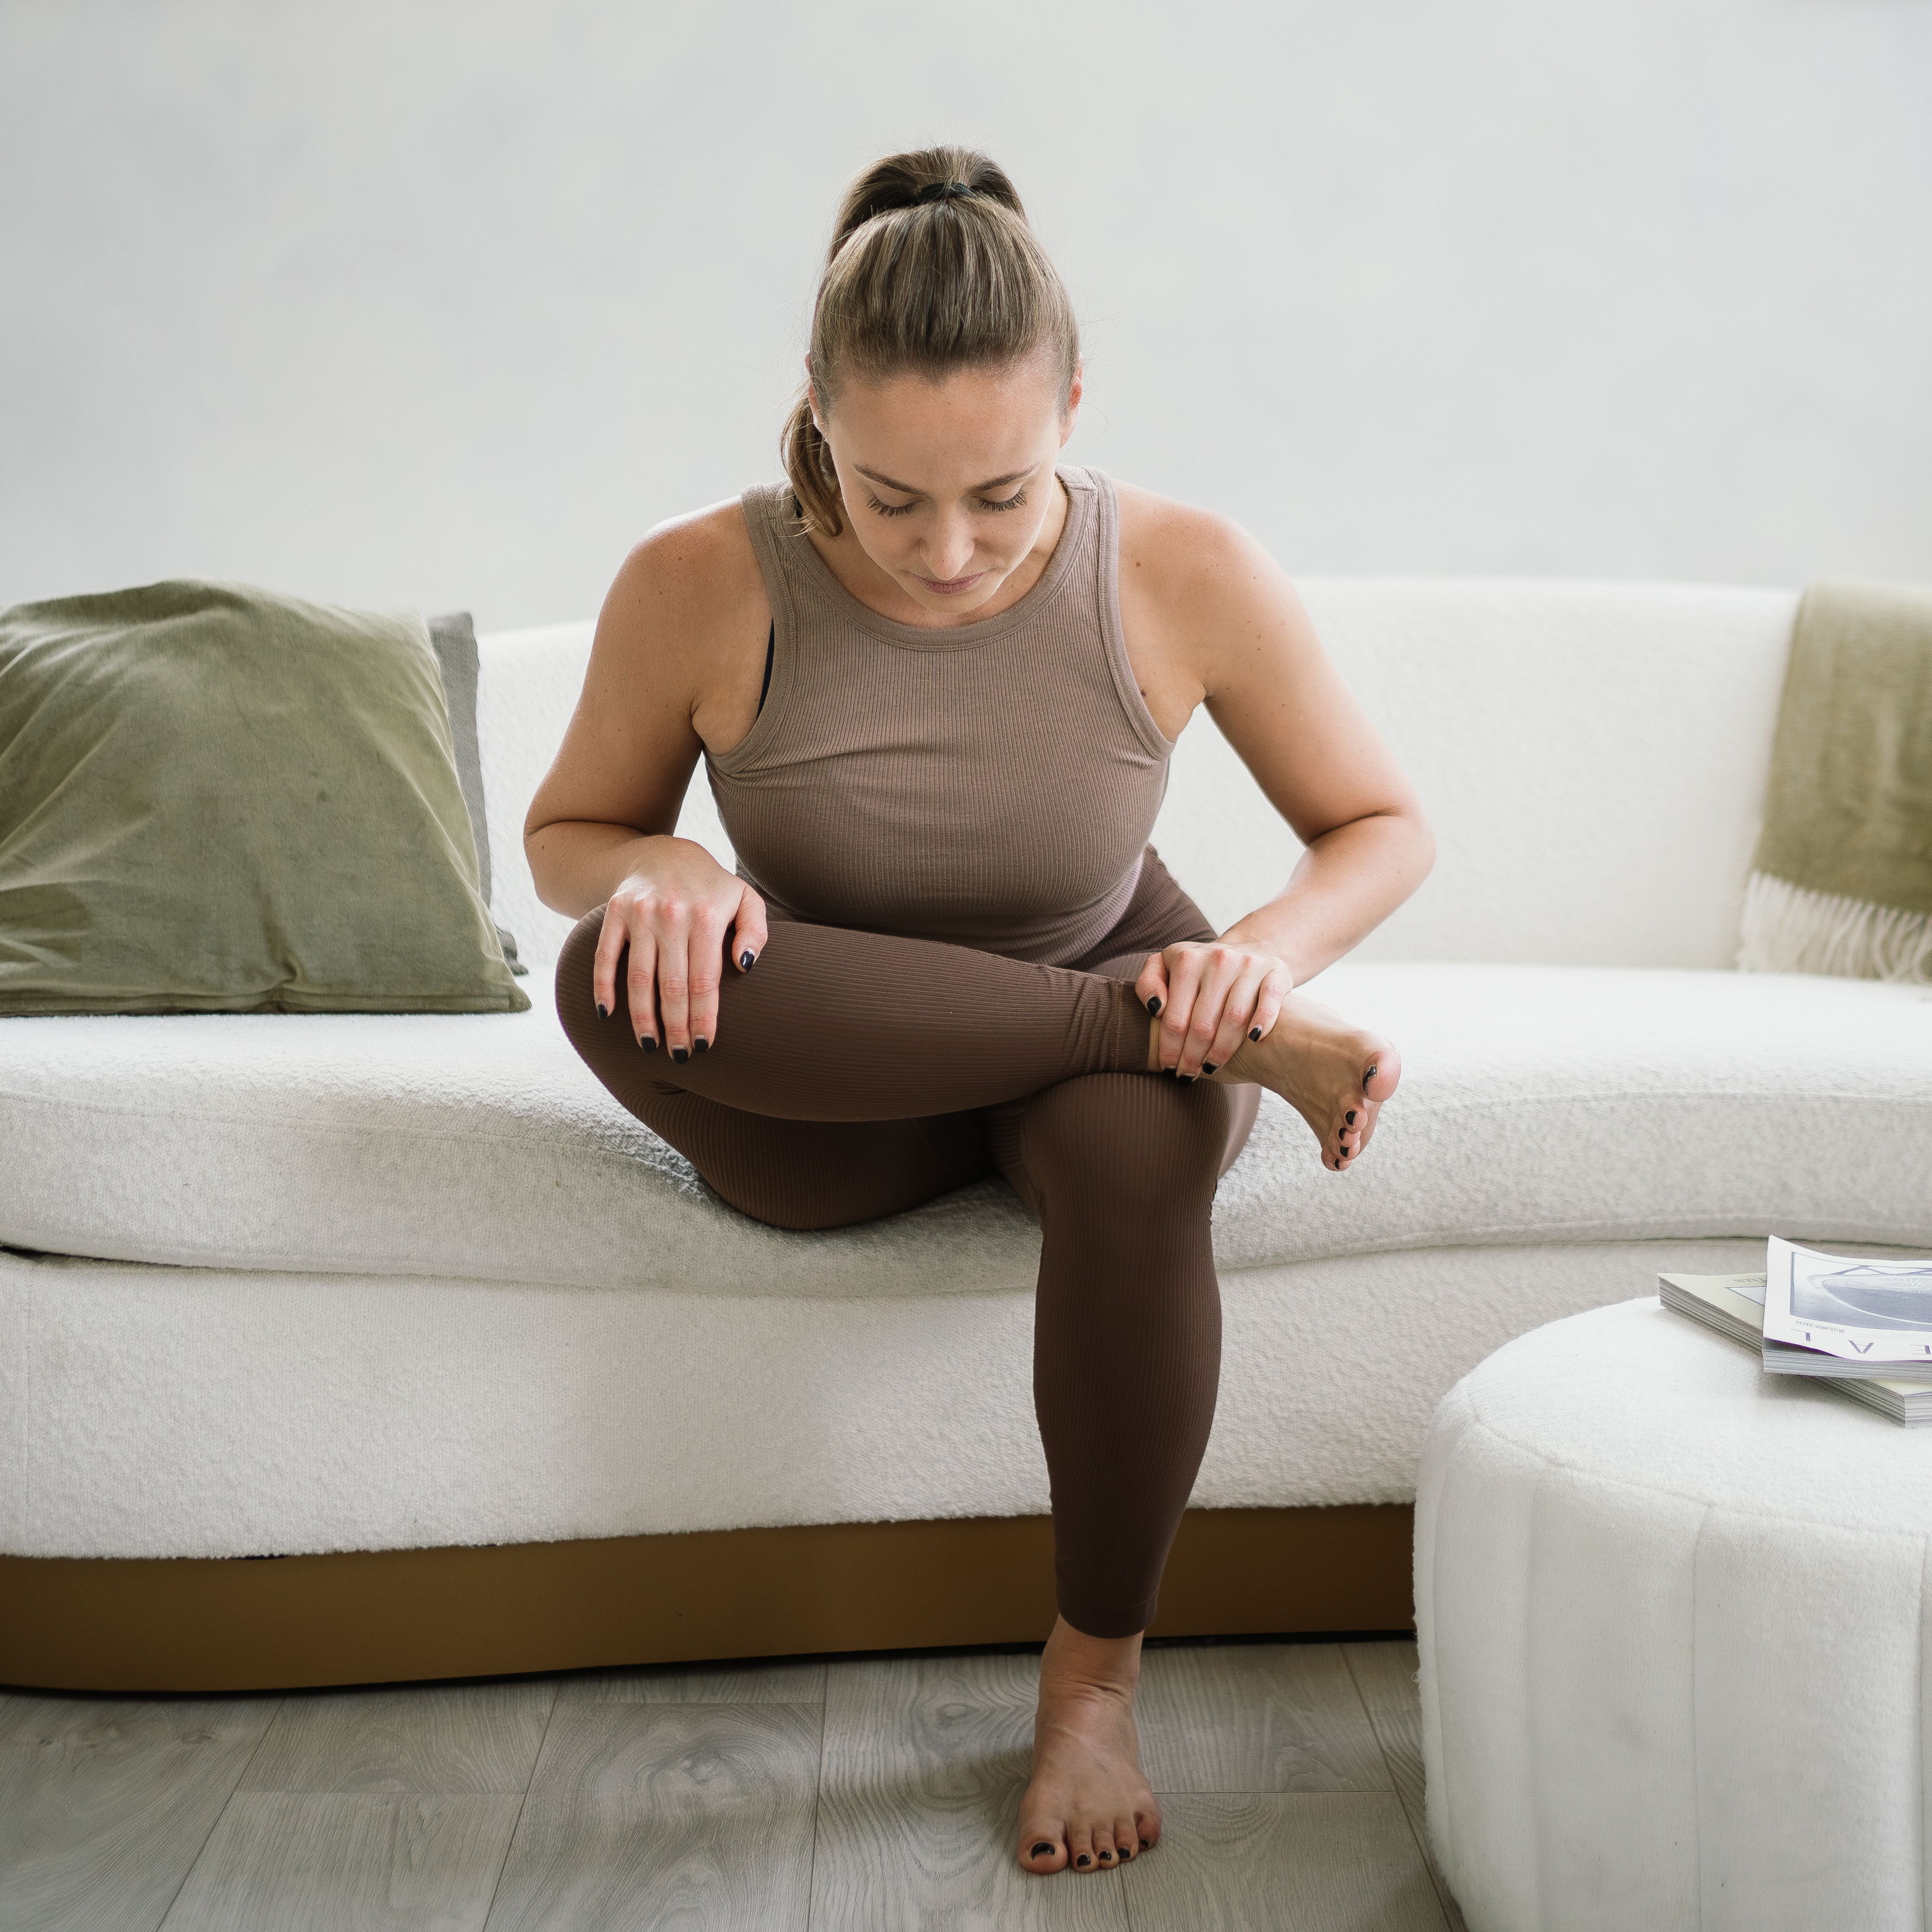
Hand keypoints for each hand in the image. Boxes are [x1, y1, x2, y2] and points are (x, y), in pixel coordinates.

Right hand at [592, 838, 767, 1057]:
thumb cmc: (711, 888)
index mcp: (707, 917)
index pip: (705, 981)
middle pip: (671, 985)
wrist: (664, 853)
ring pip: (638, 977)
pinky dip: (602, 987)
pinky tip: (607, 1015)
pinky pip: (605, 956)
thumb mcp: (745, 899)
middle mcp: (672, 915)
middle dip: (675, 1026)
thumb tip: (744, 966)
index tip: (704, 1046)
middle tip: (680, 1056)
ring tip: (649, 1046)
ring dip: (641, 1017)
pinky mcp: (614, 912)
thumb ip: (755, 932)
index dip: (703, 1018)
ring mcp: (640, 914)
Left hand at [1135, 939, 1291, 1078]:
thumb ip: (1148, 984)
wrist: (1247, 951)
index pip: (1174, 1018)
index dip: (1169, 1049)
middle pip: (1203, 1024)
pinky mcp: (1275, 971)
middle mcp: (1218, 959)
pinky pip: (1269, 1001)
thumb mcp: (1165, 967)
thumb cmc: (1198, 970)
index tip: (1168, 1067)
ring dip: (1222, 1050)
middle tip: (1188, 1074)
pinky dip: (1262, 1022)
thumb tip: (1155, 1008)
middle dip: (1192, 1057)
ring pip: (1234, 1019)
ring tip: (1211, 1067)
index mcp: (1186, 959)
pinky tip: (1253, 1040)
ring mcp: (1249, 964)